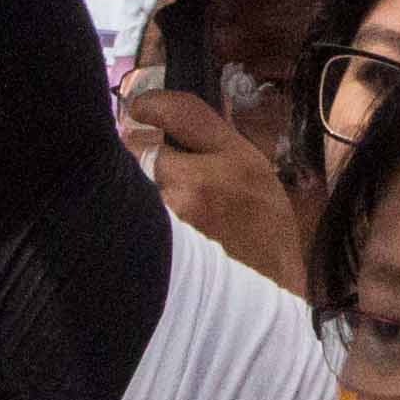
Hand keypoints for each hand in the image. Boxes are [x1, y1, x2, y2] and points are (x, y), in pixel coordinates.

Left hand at [121, 78, 303, 294]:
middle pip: (144, 149)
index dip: (152, 103)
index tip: (140, 107)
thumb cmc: (265, 236)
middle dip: (141, 155)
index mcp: (237, 158)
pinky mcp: (157, 242)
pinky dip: (135, 216)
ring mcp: (175, 213)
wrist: (265, 296)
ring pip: (134, 183)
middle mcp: (202, 180)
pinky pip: (135, 214)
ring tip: (153, 204)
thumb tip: (178, 118)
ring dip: (137, 188)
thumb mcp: (257, 176)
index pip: (182, 110)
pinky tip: (148, 229)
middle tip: (145, 165)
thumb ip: (220, 144)